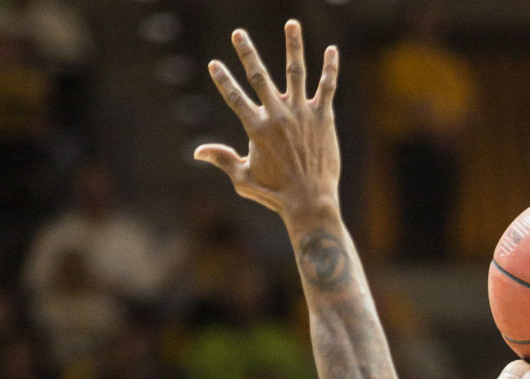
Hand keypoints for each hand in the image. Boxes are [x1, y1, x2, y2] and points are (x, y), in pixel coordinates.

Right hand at [194, 20, 339, 220]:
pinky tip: (332, 50)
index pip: (235, 97)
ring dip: (293, 45)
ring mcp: (302, 114)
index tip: (214, 63)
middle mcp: (278, 116)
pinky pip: (327, 86)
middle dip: (247, 52)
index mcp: (257, 129)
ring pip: (296, 71)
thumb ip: (223, 159)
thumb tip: (197, 152)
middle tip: (237, 33)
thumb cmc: (275, 195)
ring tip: (291, 23)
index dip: (223, 80)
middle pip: (259, 76)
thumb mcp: (244, 179)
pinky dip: (330, 68)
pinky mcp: (323, 117)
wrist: (310, 203)